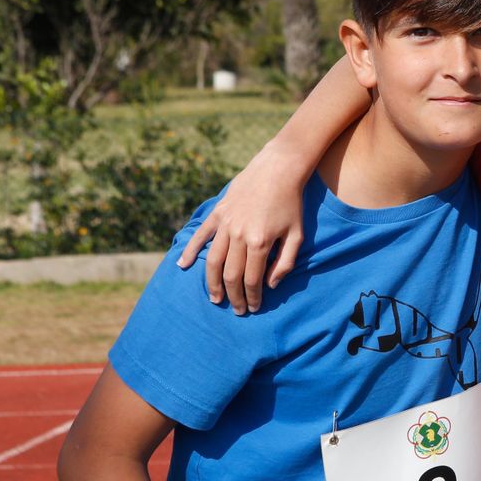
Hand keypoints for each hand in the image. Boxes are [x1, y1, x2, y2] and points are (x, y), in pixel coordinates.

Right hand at [176, 144, 307, 314]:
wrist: (277, 170)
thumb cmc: (291, 204)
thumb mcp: (296, 235)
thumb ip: (285, 262)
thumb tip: (270, 285)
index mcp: (260, 243)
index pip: (252, 280)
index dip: (253, 297)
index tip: (254, 308)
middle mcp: (239, 236)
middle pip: (231, 275)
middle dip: (234, 296)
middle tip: (237, 310)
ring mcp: (226, 224)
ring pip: (214, 261)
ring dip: (213, 283)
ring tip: (215, 298)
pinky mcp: (218, 213)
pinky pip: (201, 235)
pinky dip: (190, 251)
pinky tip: (183, 265)